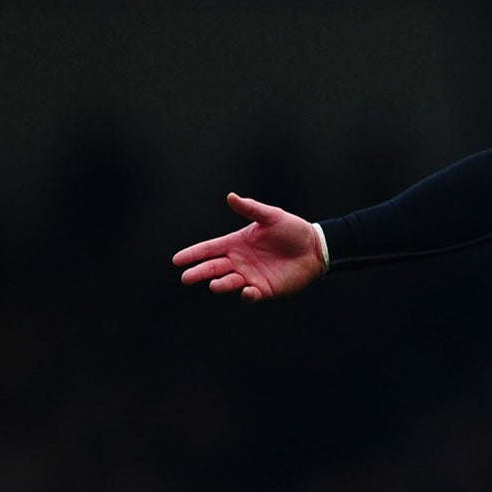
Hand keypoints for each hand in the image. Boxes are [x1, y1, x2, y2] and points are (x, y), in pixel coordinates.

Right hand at [172, 193, 324, 301]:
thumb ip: (251, 209)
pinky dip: (247, 295)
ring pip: (229, 282)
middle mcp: (239, 261)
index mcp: (236, 243)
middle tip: (186, 278)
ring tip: (214, 284)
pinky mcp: (264, 290)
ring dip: (221, 284)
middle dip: (199, 272)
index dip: (193, 254)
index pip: (209, 249)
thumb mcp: (271, 216)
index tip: (177, 260)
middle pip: (213, 268)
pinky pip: (251, 295)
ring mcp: (250, 276)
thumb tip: (231, 196)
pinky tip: (247, 291)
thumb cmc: (292, 230)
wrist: (314, 248)